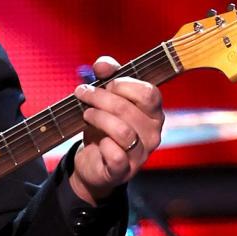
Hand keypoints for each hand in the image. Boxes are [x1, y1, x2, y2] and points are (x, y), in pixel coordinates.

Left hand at [69, 56, 163, 203]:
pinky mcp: (123, 170)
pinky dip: (101, 144)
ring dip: (97, 117)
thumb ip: (107, 74)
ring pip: (122, 130)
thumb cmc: (103, 125)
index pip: (149, 93)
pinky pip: (116, 155)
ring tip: (86, 114)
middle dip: (100, 97)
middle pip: (128, 108)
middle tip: (83, 94)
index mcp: (153, 113)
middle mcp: (153, 133)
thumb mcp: (106, 96)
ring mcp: (140, 154)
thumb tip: (103, 64)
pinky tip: (94, 140)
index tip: (103, 83)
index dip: (122, 84)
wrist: (93, 161)